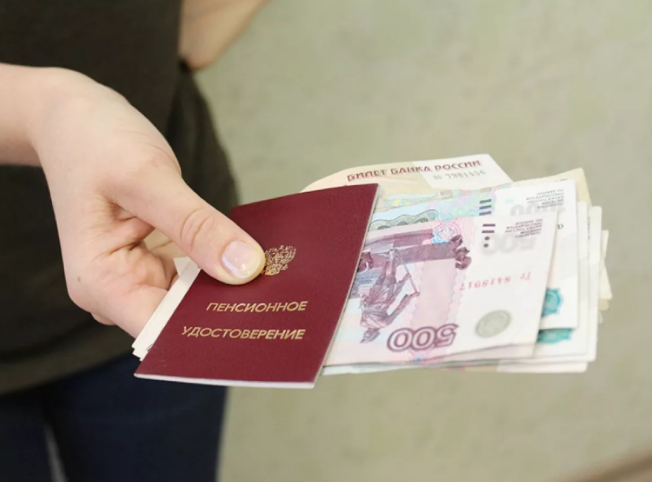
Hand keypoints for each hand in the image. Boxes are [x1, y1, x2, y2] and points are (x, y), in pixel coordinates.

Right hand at [30, 69, 264, 335]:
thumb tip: (245, 269)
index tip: (262, 321)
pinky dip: (222, 265)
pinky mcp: (156, 261)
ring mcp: (138, 277)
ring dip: (231, 287)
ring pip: (195, 299)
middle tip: (286, 299)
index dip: (211, 332)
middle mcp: (118, 291)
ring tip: (280, 279)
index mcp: (101, 284)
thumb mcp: (148, 179)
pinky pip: (196, 274)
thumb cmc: (96, 143)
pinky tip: (255, 258)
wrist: (73, 121)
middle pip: (183, 320)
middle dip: (229, 308)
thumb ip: (197, 225)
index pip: (163, 331)